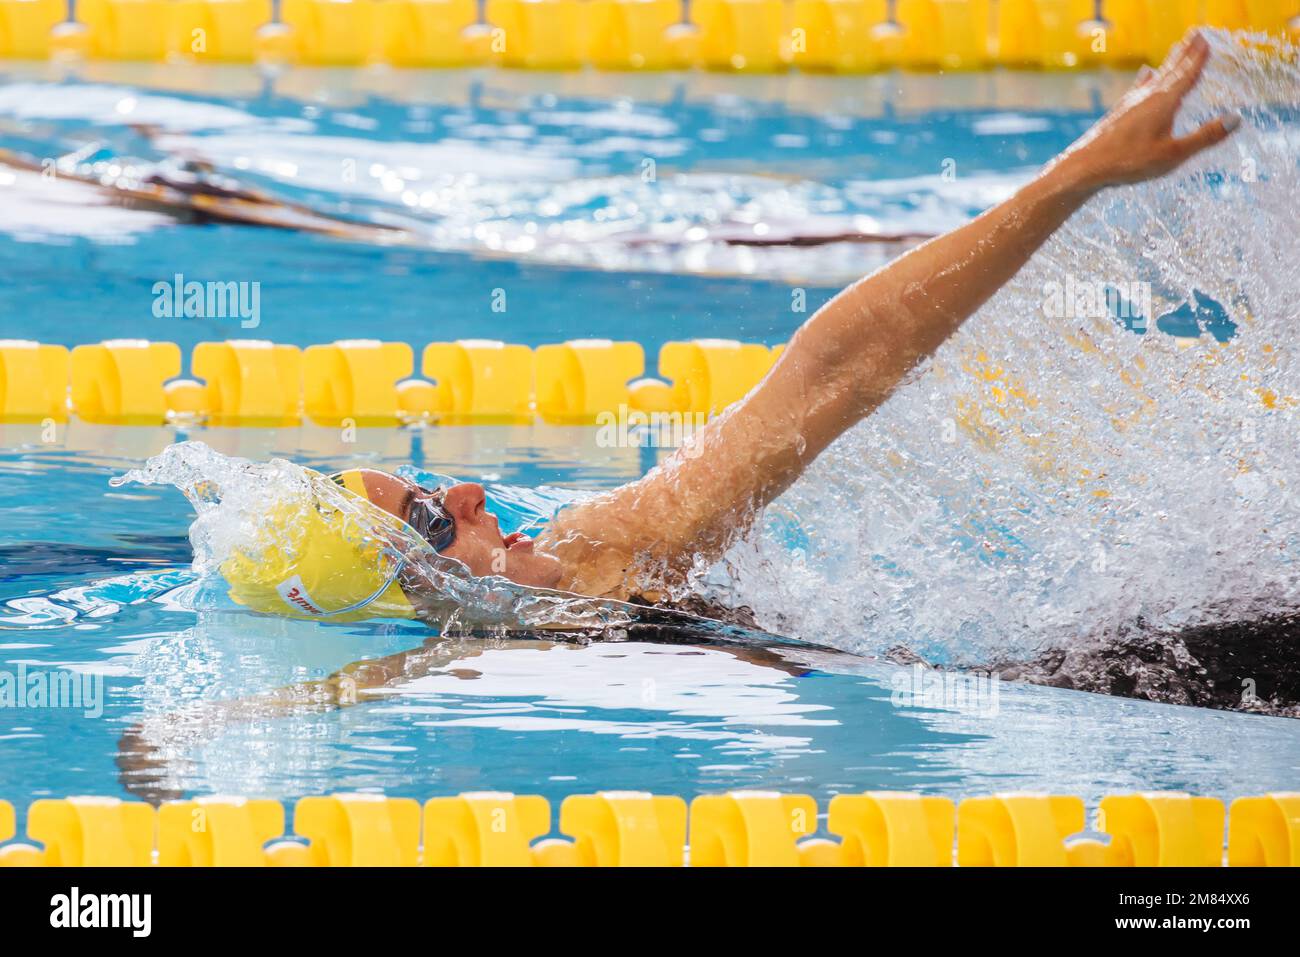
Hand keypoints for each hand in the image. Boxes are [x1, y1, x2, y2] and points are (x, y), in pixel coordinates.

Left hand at [1056, 31, 1239, 190]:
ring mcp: (1130, 103)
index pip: (1187, 74)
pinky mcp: (1118, 113)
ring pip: (1155, 77)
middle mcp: (1147, 97)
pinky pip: (1139, 88)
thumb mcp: (1174, 154)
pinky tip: (1145, 74)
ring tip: (1177, 49)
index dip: (1198, 57)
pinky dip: (1147, 78)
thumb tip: (1237, 119)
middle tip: (1195, 34)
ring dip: (1169, 62)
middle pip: (1171, 70)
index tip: (1206, 39)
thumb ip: (1205, 137)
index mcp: (1165, 102)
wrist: (1085, 167)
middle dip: (1185, 52)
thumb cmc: (1130, 162)